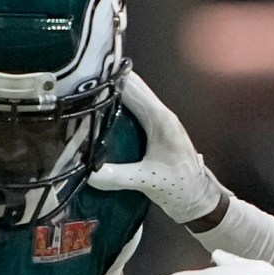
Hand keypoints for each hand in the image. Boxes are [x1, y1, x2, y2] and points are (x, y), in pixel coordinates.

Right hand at [88, 71, 223, 224]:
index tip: (84, 75)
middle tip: (77, 84)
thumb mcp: (147, 181)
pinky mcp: (153, 130)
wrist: (197, 199)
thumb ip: (117, 176)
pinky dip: (116, 107)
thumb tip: (88, 172)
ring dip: (111, 93)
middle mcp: (159, 114)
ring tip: (82, 95)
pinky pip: (132, 110)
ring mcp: (157, 121)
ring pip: (131, 97)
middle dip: (106, 81)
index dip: (109, 78)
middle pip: (130, 86)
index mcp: (160, 118)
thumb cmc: (179, 187)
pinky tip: (98, 115)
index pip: (132, 87)